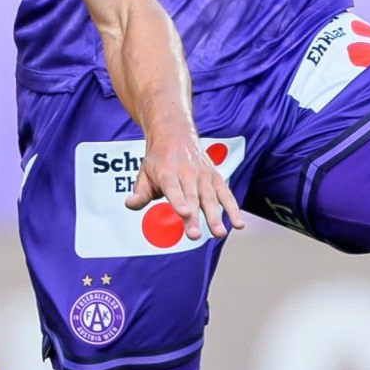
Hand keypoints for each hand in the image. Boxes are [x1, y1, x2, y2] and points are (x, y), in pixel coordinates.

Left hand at [124, 131, 245, 241]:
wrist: (175, 133)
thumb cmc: (159, 159)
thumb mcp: (144, 172)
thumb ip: (140, 192)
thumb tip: (130, 204)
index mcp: (168, 172)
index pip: (173, 189)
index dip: (178, 201)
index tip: (183, 212)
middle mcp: (187, 173)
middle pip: (192, 197)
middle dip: (195, 217)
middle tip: (195, 236)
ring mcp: (203, 175)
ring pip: (210, 197)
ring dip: (215, 216)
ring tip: (219, 234)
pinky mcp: (215, 177)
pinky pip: (226, 194)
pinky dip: (233, 208)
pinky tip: (238, 224)